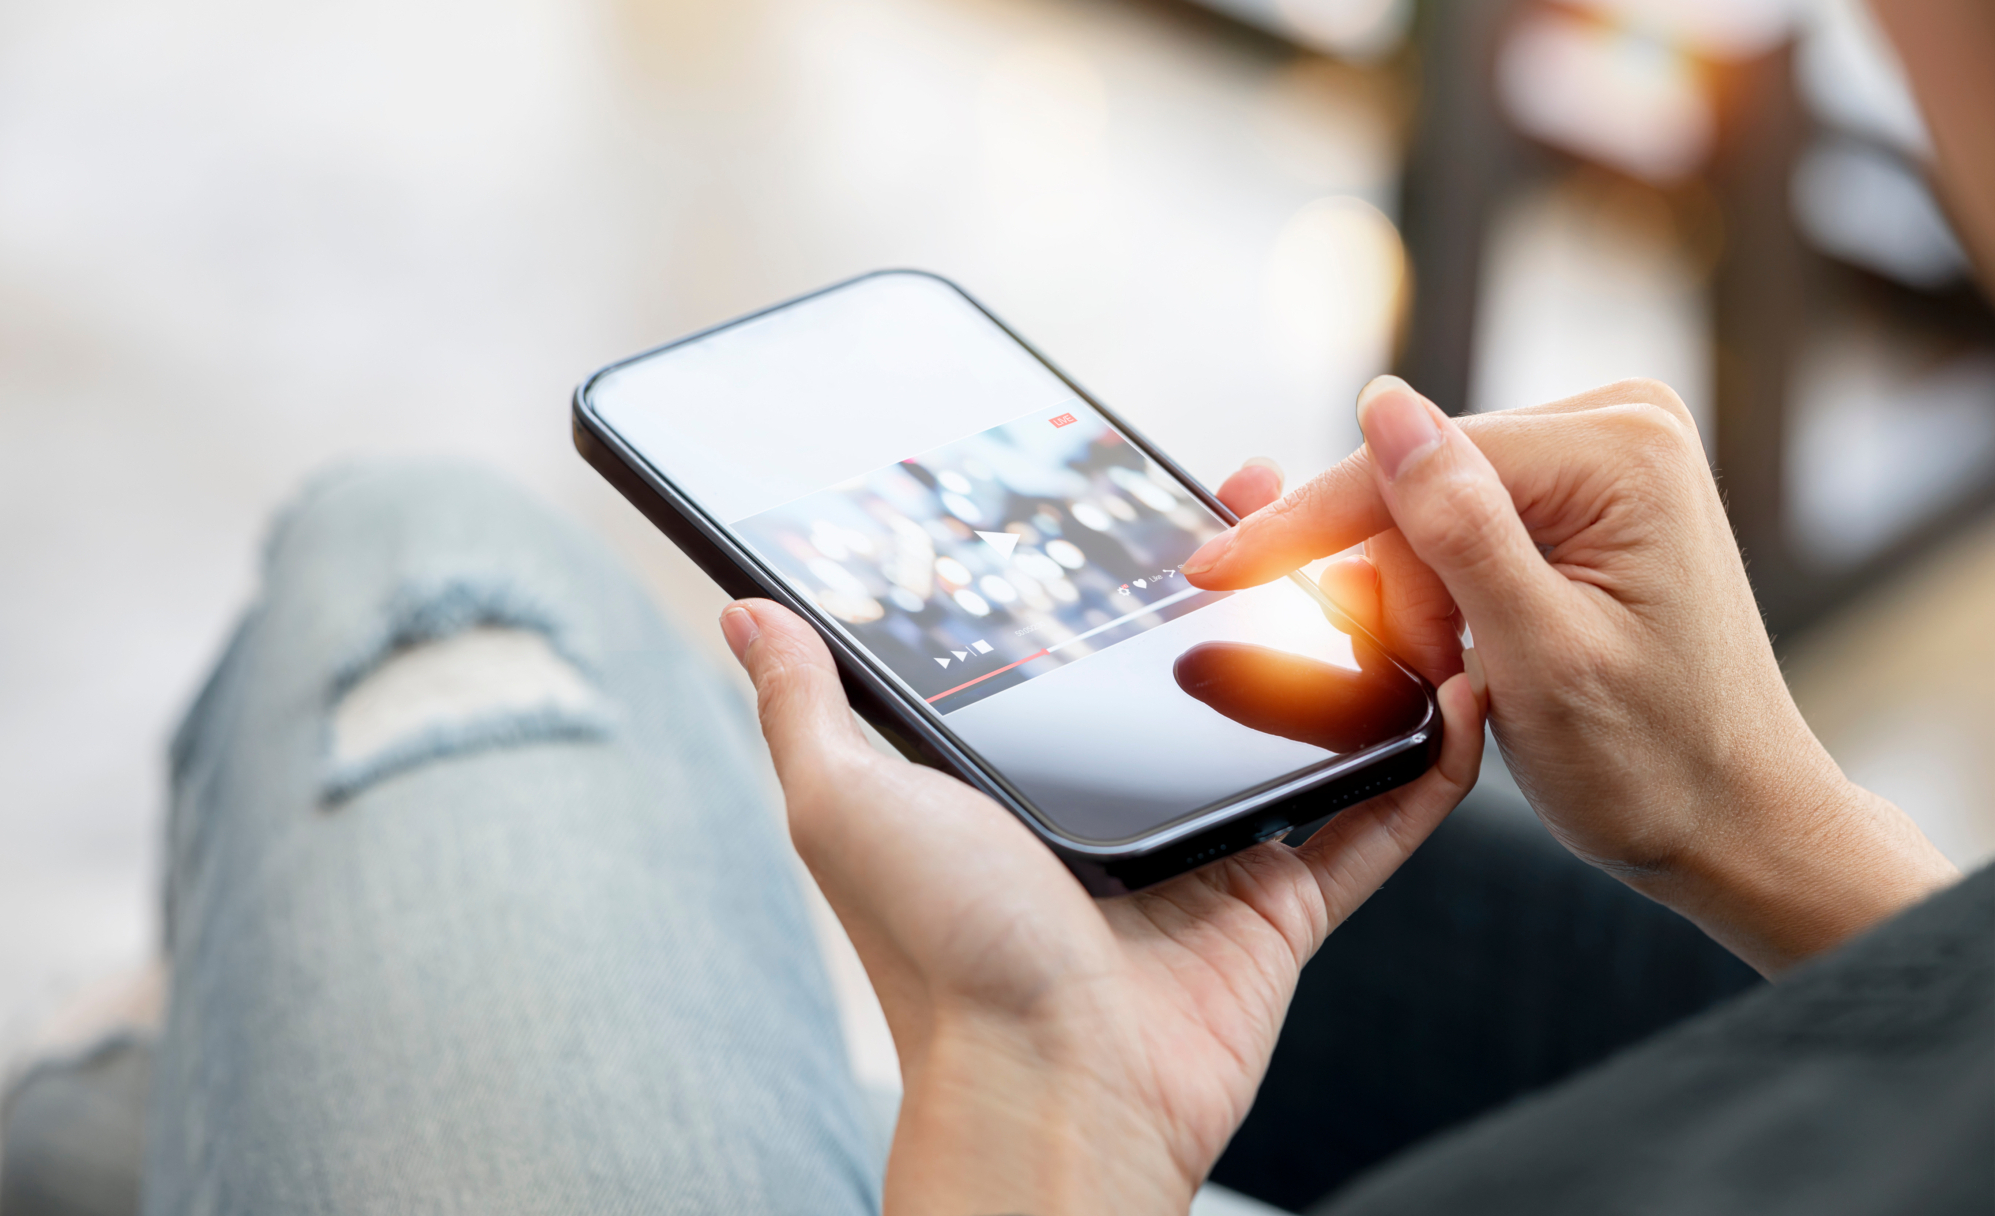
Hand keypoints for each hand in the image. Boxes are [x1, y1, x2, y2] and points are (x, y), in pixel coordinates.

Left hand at [717, 484, 1483, 1215]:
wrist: (1044, 1084)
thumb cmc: (939, 950)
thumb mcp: (844, 800)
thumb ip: (808, 706)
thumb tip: (747, 614)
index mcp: (1029, 773)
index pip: (1095, 644)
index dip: (1136, 567)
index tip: (1174, 490)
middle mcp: (1119, 803)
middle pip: (1209, 676)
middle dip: (1260, 589)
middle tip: (1304, 503)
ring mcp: (1206, 852)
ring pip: (1299, 734)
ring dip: (1347, 657)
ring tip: (1393, 567)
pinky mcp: (1280, 907)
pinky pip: (1370, 826)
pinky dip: (1424, 768)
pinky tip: (1462, 694)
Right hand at [1184, 376, 1958, 975]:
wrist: (1736, 824)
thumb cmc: (1656, 764)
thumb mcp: (1539, 655)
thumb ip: (1457, 525)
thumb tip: (1382, 405)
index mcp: (1622, 450)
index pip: (1417, 462)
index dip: (1306, 523)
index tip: (1213, 567)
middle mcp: (1622, 426)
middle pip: (1420, 481)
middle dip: (1390, 584)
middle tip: (1420, 672)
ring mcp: (1609, 458)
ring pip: (1430, 508)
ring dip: (1415, 598)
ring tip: (1461, 677)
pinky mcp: (1591, 497)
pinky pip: (1466, 524)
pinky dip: (1442, 595)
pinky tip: (1462, 648)